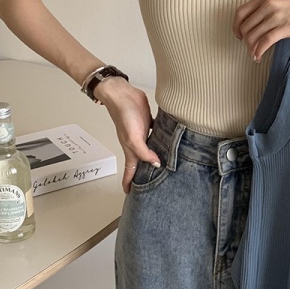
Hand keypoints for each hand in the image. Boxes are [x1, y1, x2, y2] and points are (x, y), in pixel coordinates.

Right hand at [93, 77, 160, 193]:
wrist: (122, 94)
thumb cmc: (125, 115)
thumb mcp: (134, 138)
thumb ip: (144, 152)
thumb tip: (156, 164)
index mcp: (131, 149)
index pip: (129, 170)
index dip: (129, 182)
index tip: (130, 194)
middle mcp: (136, 143)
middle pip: (141, 161)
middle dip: (143, 173)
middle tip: (150, 183)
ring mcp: (142, 133)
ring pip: (149, 148)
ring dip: (153, 156)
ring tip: (161, 165)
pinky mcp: (148, 123)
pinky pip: (156, 134)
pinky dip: (160, 139)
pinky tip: (168, 141)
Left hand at [233, 0, 289, 61]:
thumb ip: (263, 6)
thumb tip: (246, 25)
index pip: (241, 12)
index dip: (236, 26)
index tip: (238, 35)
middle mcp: (269, 4)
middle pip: (246, 27)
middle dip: (245, 41)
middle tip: (249, 47)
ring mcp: (277, 16)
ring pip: (253, 36)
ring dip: (251, 49)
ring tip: (253, 54)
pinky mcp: (285, 28)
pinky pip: (265, 42)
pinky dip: (258, 51)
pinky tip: (258, 57)